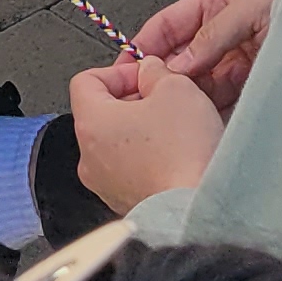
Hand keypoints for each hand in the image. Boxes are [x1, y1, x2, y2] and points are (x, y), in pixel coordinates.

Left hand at [67, 55, 227, 208]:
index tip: (143, 75)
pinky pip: (130, 170)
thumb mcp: (177, 88)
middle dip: (134, 101)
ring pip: (118, 143)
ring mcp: (104, 184)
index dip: (118, 71)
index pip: (86, 80)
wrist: (195, 210)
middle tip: (165, 99)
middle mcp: (89, 157)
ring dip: (143, 130)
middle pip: (103, 113)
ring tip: (175, 129)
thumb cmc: (182, 155)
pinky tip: (176, 156)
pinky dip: (149, 159)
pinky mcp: (123, 203)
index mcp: (92, 123)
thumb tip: (150, 70)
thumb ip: (156, 71)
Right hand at [127, 0, 278, 112]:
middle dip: (161, 79)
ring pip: (196, 88)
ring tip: (172, 114)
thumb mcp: (251, 6)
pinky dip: (207, 116)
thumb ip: (213, 33)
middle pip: (178, 61)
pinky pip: (220, 107)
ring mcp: (234, 66)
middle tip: (144, 99)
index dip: (143, 46)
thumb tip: (179, 63)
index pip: (167, 26)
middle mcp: (221, 37)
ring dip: (183, 100)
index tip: (124, 68)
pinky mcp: (248, 91)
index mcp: (215, 5)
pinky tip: (198, 123)